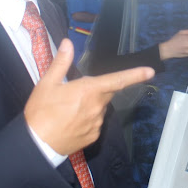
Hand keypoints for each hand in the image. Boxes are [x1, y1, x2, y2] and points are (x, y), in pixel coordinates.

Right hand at [25, 38, 154, 154]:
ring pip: (99, 108)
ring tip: (67, 111)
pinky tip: (70, 123)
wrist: (37, 145)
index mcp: (89, 90)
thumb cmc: (40, 111)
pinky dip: (86, 120)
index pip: (117, 80)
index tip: (150, 71)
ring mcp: (97, 123)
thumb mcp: (47, 84)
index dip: (135, 75)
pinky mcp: (94, 136)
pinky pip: (95, 123)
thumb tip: (68, 42)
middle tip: (73, 94)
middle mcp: (97, 106)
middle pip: (106, 93)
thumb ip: (61, 63)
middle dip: (96, 90)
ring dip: (89, 106)